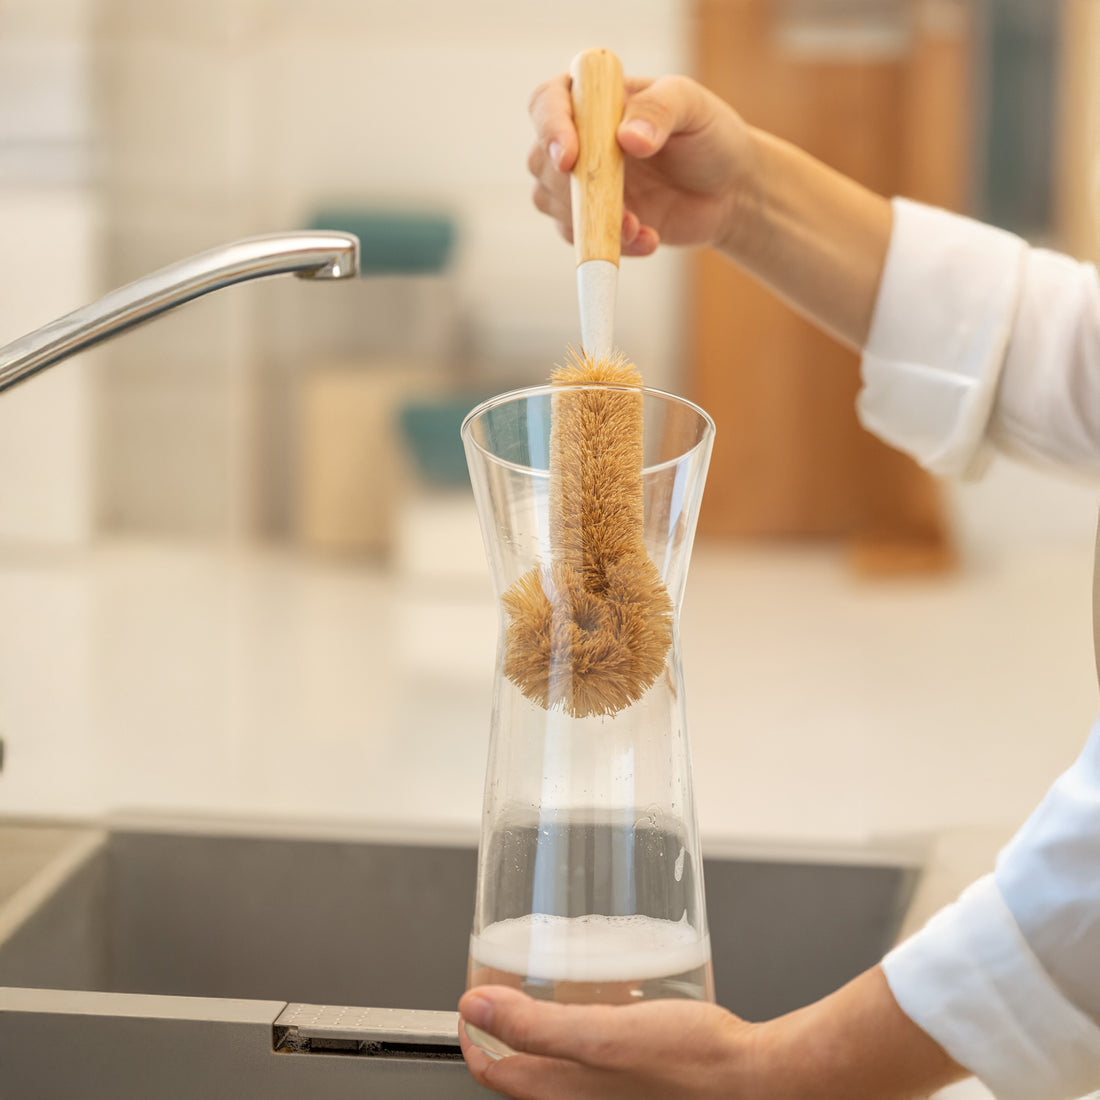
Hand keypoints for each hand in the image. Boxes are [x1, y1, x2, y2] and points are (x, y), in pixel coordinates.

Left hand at [458, 967, 969, 1098]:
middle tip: (504, 981)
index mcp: (568, 1095)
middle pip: (528, 1067)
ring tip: (553, 978)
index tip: (466, 1002)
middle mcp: (588, 1097)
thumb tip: (476, 1008)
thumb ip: (537, 1025)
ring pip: (566, 1058)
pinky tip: (616, 989)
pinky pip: (604, 1052)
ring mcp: (617, 1088)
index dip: (473, 1038)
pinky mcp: (645, 1075)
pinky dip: (595, 1023)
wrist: (763, 1080)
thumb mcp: (603, 1038)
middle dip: (509, 1027)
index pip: (497, 1075)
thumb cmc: (694, 1065)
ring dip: (550, 1024)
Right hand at [527, 73, 753, 256]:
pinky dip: (609, 245)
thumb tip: (628, 138)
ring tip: (638, 227)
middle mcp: (578, 137)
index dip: (550, 129)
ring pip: (550, 203)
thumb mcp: (692, 107)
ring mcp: (580, 182)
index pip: (547, 102)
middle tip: (619, 205)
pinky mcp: (592, 219)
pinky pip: (579, 237)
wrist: (728, 191)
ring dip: (589, 220)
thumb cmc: (709, 135)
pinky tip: (647, 239)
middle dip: (572, 188)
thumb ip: (660, 110)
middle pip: (541, 160)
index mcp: (594, 97)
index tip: (570, 159)